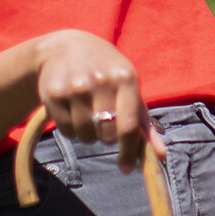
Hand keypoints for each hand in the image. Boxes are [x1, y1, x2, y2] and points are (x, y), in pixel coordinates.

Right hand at [33, 29, 163, 172]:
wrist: (66, 47)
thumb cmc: (107, 72)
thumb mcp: (129, 89)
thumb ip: (145, 125)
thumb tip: (160, 157)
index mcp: (125, 78)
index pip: (128, 125)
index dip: (128, 151)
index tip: (126, 168)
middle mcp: (101, 80)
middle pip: (107, 135)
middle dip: (108, 137)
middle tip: (104, 122)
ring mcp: (75, 86)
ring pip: (85, 136)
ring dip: (89, 135)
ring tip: (88, 115)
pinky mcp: (54, 93)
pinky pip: (65, 130)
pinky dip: (71, 129)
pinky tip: (73, 110)